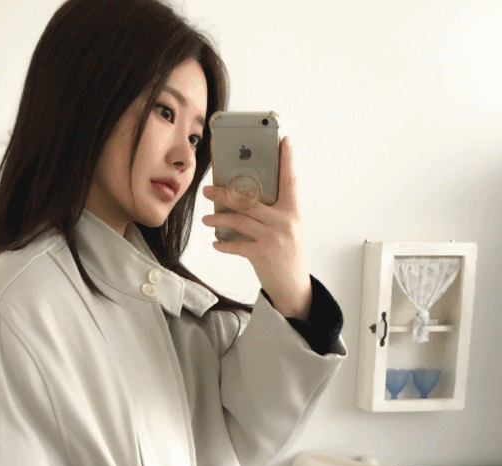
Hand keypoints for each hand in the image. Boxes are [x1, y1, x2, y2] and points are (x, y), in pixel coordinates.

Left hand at [201, 137, 311, 319]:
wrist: (295, 287)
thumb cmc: (289, 256)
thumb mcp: (290, 230)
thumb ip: (275, 214)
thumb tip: (249, 200)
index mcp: (293, 212)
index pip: (290, 181)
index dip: (287, 160)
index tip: (284, 141)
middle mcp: (284, 221)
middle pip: (250, 200)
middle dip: (226, 193)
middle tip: (208, 189)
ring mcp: (273, 238)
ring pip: (240, 220)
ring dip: (219, 219)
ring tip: (207, 219)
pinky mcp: (262, 254)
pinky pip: (237, 245)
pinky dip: (224, 244)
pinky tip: (216, 243)